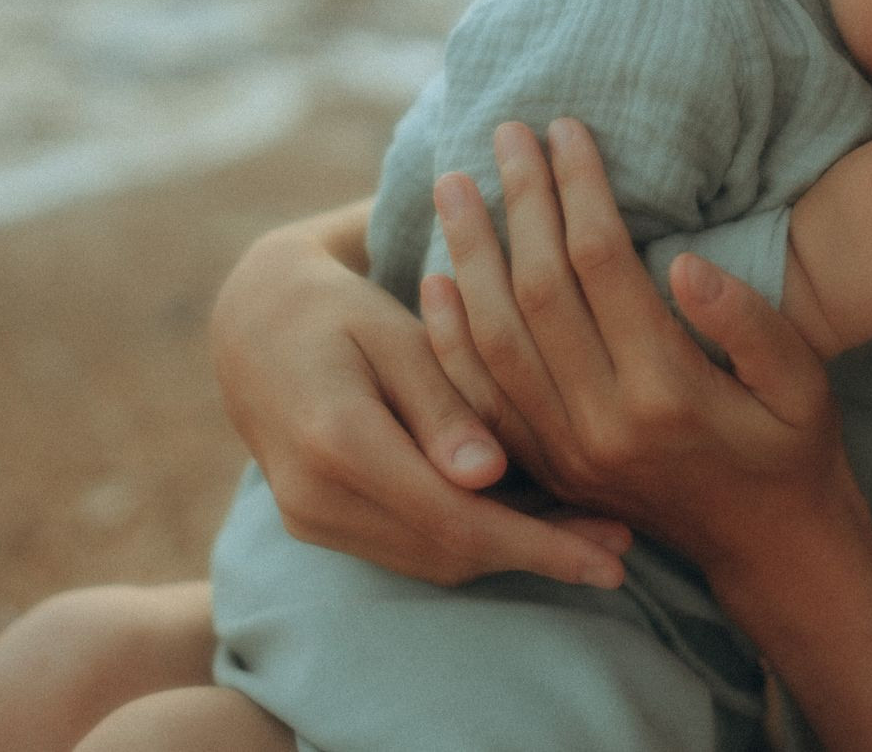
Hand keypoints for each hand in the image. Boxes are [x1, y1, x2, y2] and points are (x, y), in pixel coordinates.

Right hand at [208, 199, 630, 587]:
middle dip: (539, 556)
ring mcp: (310, 518)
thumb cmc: (337, 311)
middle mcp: (316, 496)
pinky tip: (529, 525)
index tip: (608, 556)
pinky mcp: (317, 523)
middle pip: (448, 551)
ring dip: (511, 555)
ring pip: (431, 560)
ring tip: (591, 539)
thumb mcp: (393, 335)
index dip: (538, 544)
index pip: (455, 517)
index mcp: (338, 440)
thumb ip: (442, 404)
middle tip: (620, 548)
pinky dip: (472, 543)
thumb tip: (489, 477)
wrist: (250, 323)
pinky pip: (408, 548)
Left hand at [425, 119, 871, 751]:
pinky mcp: (546, 467)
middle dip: (518, 202)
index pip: (601, 264)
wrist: (771, 554)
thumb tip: (682, 261)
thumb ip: (748, 323)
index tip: (568, 129)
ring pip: (494, 339)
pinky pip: (479, 395)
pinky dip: (450, 336)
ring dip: (469, 255)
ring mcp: (564, 450)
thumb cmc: (795, 452)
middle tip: (505, 131)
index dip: (579, 188)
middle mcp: (601, 422)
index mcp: (666, 390)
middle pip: (537, 291)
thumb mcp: (805, 383)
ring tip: (453, 185)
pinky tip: (436, 278)